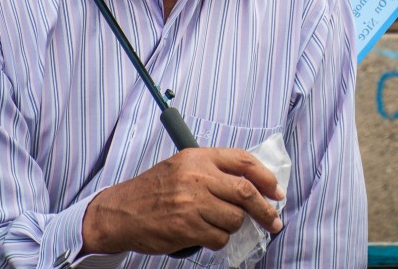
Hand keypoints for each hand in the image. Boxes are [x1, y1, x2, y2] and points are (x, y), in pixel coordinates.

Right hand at [81, 148, 284, 255]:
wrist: (121, 211)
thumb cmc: (154, 190)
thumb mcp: (183, 166)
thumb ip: (214, 170)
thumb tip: (253, 184)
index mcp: (198, 157)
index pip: (243, 161)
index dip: (266, 177)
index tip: (277, 191)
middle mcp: (197, 177)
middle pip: (245, 192)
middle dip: (265, 210)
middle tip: (274, 221)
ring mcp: (192, 203)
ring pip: (234, 219)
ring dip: (233, 227)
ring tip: (218, 225)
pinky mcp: (187, 227)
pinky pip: (219, 238)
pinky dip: (218, 240)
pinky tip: (206, 235)